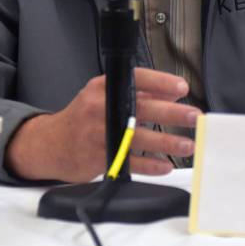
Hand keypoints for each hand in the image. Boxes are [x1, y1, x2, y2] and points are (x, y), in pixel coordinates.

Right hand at [5, 68, 199, 182]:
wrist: (51, 144)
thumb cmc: (82, 118)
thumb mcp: (102, 96)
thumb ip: (134, 94)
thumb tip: (170, 95)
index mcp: (102, 88)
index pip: (135, 79)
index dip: (160, 83)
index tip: (181, 88)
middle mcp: (99, 108)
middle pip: (140, 108)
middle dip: (171, 113)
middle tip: (193, 116)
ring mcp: (97, 134)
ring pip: (137, 138)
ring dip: (166, 143)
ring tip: (187, 145)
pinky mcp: (97, 158)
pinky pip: (128, 162)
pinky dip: (149, 166)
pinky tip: (165, 165)